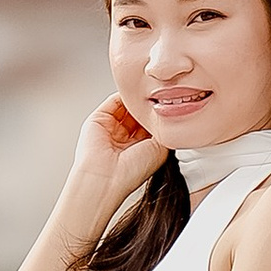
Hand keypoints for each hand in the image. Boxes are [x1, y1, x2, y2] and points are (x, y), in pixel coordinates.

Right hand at [63, 94, 168, 230]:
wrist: (106, 177)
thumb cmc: (131, 172)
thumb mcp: (159, 149)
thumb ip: (162, 130)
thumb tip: (168, 114)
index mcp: (139, 150)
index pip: (150, 126)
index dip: (160, 116)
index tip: (171, 106)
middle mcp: (124, 139)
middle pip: (139, 115)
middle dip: (149, 106)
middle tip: (160, 97)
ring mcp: (111, 129)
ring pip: (127, 106)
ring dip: (137, 100)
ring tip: (149, 95)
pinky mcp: (98, 119)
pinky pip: (113, 101)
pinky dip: (124, 95)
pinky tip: (135, 94)